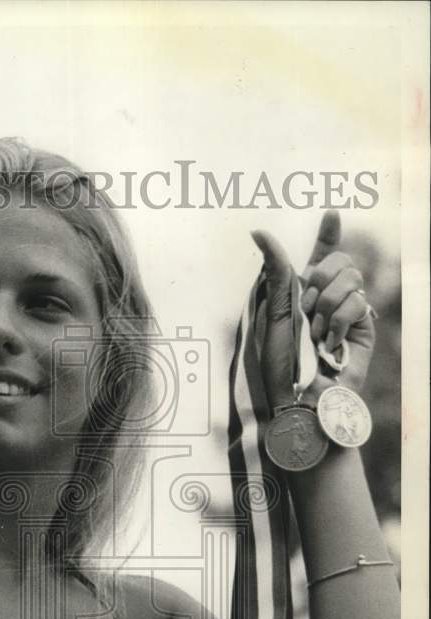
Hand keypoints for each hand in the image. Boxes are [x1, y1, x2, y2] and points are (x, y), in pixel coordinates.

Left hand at [252, 209, 375, 410]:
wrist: (299, 400)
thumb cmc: (280, 365)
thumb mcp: (274, 313)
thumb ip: (276, 271)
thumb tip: (259, 230)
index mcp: (300, 296)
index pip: (319, 258)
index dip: (328, 235)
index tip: (331, 214)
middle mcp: (325, 301)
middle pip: (338, 261)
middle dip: (319, 281)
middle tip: (306, 314)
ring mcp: (346, 313)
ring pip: (350, 278)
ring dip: (326, 307)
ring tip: (315, 337)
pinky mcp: (363, 327)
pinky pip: (357, 301)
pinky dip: (338, 321)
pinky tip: (329, 345)